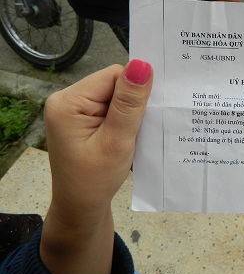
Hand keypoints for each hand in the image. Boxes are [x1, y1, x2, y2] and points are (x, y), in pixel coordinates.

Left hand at [40, 60, 151, 273]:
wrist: (81, 208)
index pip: (114, 76)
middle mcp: (66, 100)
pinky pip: (110, 106)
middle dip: (132, 104)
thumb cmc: (96, 180)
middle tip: (139, 129)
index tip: (146, 115)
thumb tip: (142, 65)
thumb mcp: (117, 141)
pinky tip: (127, 135)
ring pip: (115, 95)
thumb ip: (129, 103)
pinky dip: (123, 119)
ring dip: (129, 113)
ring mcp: (73, 109)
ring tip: (132, 135)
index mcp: (68, 102)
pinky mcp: (81, 118)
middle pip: (114, 83)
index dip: (135, 92)